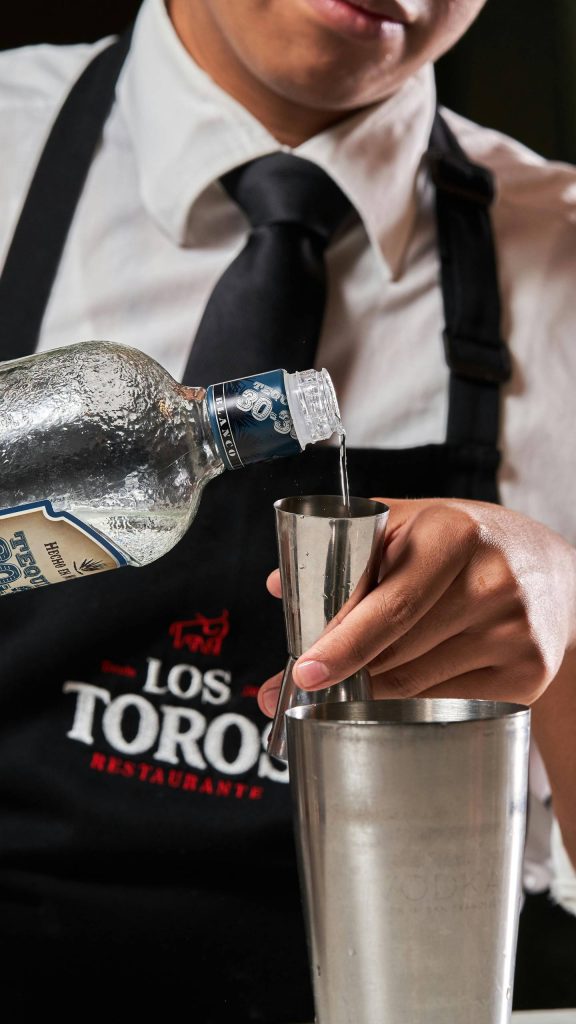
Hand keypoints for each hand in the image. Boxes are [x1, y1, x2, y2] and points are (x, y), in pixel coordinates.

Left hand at [258, 497, 575, 715]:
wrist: (554, 574)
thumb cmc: (470, 544)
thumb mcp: (417, 521)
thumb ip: (349, 548)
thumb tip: (278, 587)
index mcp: (453, 533)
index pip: (390, 605)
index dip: (343, 643)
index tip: (306, 672)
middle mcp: (490, 582)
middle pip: (396, 652)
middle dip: (346, 671)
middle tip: (311, 685)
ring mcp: (513, 632)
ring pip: (415, 683)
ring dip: (376, 686)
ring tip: (359, 680)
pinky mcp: (527, 674)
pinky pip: (446, 702)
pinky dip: (415, 699)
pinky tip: (410, 683)